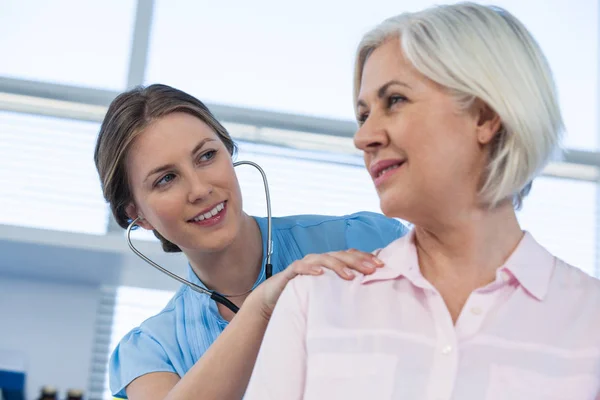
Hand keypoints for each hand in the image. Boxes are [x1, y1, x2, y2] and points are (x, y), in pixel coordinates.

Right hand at [251, 249, 383, 319]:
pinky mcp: (291, 272)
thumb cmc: (305, 295)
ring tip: (349, 275)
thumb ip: (344, 289)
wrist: (274, 298)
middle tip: (372, 270)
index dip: (366, 258)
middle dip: (358, 261)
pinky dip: (310, 268)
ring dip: (337, 265)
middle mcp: (320, 260)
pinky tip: (320, 273)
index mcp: (331, 263)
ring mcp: (306, 264)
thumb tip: (370, 294)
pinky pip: (301, 267)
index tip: (382, 266)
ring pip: (324, 258)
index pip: (351, 255)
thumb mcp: (328, 292)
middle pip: (341, 255)